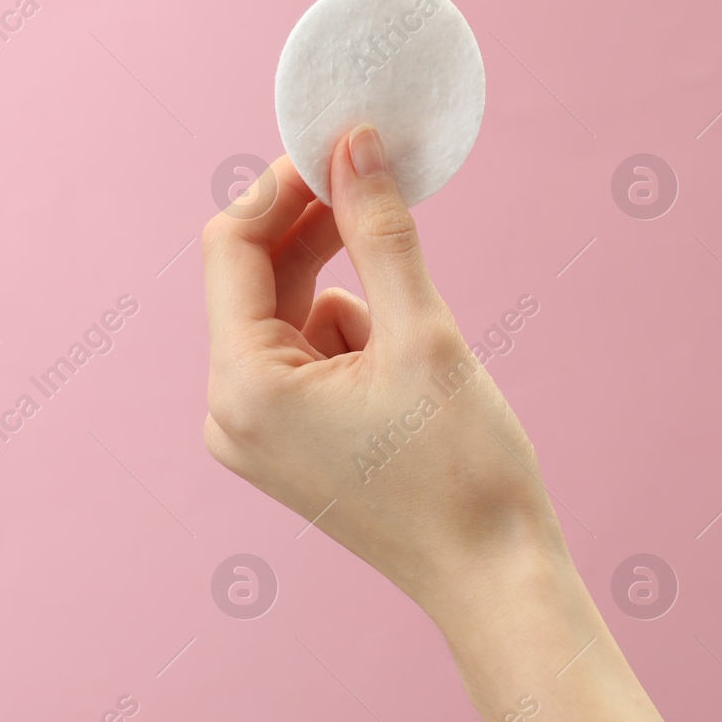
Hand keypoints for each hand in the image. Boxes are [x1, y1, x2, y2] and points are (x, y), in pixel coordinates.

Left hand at [200, 125, 569, 617]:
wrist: (493, 577)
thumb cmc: (463, 470)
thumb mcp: (423, 331)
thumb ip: (377, 229)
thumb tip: (352, 145)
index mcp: (243, 386)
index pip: (232, 247)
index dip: (282, 186)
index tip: (340, 145)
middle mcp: (227, 412)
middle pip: (254, 280)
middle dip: (315, 230)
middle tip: (379, 181)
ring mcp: (251, 433)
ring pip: (284, 315)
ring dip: (345, 292)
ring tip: (415, 332)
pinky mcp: (283, 444)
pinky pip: (302, 356)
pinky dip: (350, 337)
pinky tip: (405, 375)